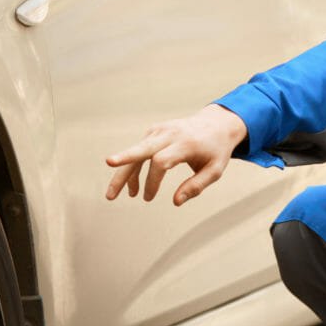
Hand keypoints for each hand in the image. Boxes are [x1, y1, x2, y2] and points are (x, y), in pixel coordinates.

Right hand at [104, 104, 247, 205]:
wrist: (217, 123)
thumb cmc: (216, 150)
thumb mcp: (215, 170)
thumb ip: (196, 186)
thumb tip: (175, 202)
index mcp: (186, 143)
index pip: (161, 161)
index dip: (152, 180)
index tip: (148, 197)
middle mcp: (169, 134)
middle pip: (143, 148)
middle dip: (124, 158)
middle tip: (108, 163)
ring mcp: (159, 130)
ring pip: (136, 151)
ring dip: (123, 173)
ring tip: (111, 196)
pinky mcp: (154, 132)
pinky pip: (139, 151)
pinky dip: (133, 169)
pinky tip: (132, 188)